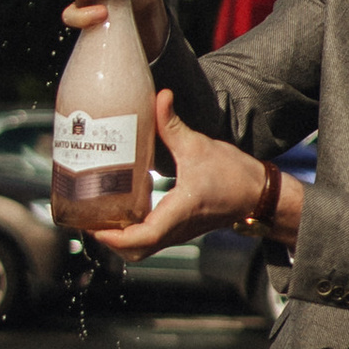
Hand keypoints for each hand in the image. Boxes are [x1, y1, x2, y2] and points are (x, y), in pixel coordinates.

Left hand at [92, 90, 305, 261]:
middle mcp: (176, 229)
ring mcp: (178, 232)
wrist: (259, 194)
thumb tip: (160, 97)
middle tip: (89, 218)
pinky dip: (133, 231)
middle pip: (136, 252)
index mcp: (179, 212)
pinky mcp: (180, 229)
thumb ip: (173, 124)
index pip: (143, 237)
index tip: (94, 226)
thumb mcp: (199, 146)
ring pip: (143, 249)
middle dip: (110, 241)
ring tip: (102, 214)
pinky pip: (151, 239)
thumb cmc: (234, 175)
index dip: (115, 237)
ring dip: (121, 238)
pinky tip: (124, 207)